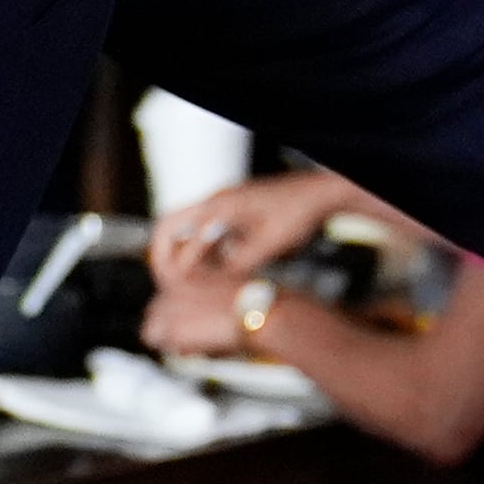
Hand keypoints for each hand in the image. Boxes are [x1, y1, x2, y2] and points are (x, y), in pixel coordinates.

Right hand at [149, 172, 357, 299]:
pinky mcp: (236, 213)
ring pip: (188, 231)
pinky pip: (209, 233)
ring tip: (189, 282)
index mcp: (218, 206)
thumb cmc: (298, 213)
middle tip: (166, 282)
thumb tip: (212, 288)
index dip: (167, 263)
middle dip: (164, 255)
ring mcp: (225, 206)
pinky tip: (218, 270)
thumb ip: (236, 266)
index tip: (170, 284)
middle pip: (169, 226)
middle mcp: (216, 203)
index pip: (171, 232)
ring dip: (186, 255)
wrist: (320, 195)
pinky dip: (206, 253)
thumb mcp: (267, 246)